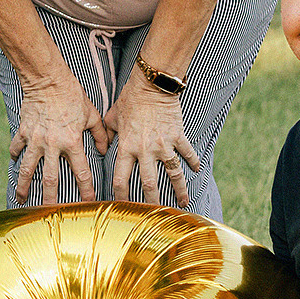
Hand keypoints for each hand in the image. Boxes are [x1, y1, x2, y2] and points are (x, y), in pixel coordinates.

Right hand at [11, 74, 109, 205]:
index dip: (87, 190)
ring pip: (28, 169)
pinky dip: (15, 155)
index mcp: (72, 142)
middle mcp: (52, 145)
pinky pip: (17, 147)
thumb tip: (105, 150)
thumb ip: (100, 133)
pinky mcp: (23, 131)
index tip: (88, 203)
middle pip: (51, 179)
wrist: (47, 79)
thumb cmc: (73, 95)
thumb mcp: (92, 113)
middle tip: (48, 213)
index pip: (82, 173)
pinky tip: (14, 163)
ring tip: (21, 199)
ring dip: (24, 185)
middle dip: (50, 199)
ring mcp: (35, 139)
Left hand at [104, 76, 199, 206]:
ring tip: (183, 203)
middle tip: (156, 213)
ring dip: (179, 189)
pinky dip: (193, 162)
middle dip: (152, 201)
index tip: (123, 205)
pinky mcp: (178, 136)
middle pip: (149, 183)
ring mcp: (164, 144)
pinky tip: (197, 171)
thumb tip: (102, 146)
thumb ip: (107, 134)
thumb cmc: (130, 99)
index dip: (121, 194)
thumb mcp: (112, 116)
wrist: (152, 85)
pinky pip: (187, 153)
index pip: (121, 178)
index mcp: (127, 147)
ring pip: (173, 173)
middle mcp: (145, 150)